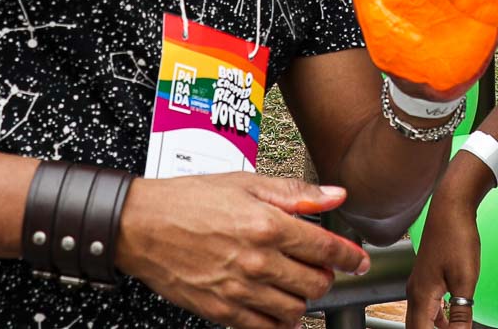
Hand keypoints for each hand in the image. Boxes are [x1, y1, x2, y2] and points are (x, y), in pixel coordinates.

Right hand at [115, 173, 368, 328]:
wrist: (140, 225)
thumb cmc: (188, 200)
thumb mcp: (246, 183)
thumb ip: (297, 193)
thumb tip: (336, 195)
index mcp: (268, 225)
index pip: (325, 249)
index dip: (348, 257)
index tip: (357, 260)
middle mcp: (257, 261)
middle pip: (314, 284)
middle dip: (325, 277)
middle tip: (319, 268)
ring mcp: (239, 289)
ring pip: (294, 310)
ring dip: (303, 300)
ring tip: (296, 286)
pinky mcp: (221, 310)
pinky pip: (263, 328)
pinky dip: (278, 323)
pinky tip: (277, 309)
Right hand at [405, 155, 489, 328]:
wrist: (451, 207)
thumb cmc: (457, 238)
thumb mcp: (465, 280)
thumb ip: (462, 312)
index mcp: (421, 295)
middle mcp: (415, 292)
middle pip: (418, 328)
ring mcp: (419, 283)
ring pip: (422, 318)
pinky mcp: (426, 277)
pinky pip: (428, 306)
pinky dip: (437, 318)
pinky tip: (451, 319)